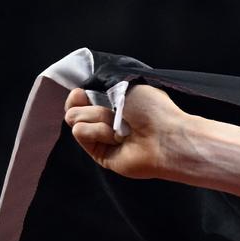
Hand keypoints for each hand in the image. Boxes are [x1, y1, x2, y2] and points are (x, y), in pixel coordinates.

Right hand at [63, 83, 188, 179]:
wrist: (166, 136)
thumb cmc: (154, 109)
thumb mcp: (127, 85)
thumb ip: (101, 85)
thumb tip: (81, 91)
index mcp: (113, 105)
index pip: (80, 99)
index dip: (77, 95)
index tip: (81, 92)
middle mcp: (106, 122)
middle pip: (73, 110)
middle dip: (89, 106)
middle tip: (113, 112)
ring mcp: (102, 139)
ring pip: (75, 119)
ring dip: (97, 117)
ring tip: (121, 127)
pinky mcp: (100, 154)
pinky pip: (80, 133)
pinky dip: (97, 131)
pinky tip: (117, 138)